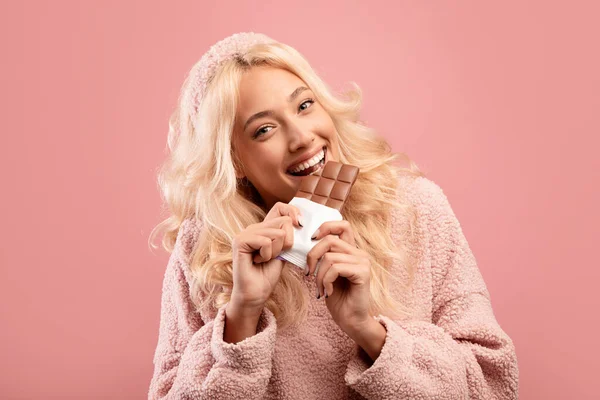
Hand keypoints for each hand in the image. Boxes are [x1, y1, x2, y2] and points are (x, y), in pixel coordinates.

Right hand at [230, 202, 301, 314]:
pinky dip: (267, 255)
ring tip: (264, 260)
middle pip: (284, 221)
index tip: (300, 225)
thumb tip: (301, 223)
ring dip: (276, 251)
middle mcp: (254, 227)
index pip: (280, 207)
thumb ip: (289, 236)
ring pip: (277, 233)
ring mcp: (245, 233)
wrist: (256, 294)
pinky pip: (266, 241)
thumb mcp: (284, 252)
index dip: (293, 212)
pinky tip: (257, 261)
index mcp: (264, 228)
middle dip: (287, 242)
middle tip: (274, 255)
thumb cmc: (268, 275)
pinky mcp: (240, 241)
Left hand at [306, 220, 372, 335]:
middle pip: (329, 240)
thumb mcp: (326, 273)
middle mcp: (359, 253)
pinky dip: (326, 281)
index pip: (342, 225)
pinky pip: (335, 268)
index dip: (325, 227)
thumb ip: (323, 256)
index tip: (312, 240)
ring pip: (329, 257)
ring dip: (319, 276)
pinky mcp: (363, 273)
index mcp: (351, 250)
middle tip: (308, 274)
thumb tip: (307, 243)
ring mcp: (363, 262)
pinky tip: (328, 293)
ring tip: (321, 289)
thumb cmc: (338, 298)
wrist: (351, 321)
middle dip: (312, 256)